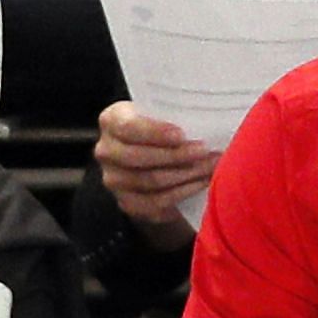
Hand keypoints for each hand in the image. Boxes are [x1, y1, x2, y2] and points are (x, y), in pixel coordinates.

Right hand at [95, 101, 217, 248]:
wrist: (152, 158)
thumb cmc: (162, 130)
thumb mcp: (163, 115)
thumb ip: (175, 116)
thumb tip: (206, 123)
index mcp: (111, 121)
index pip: (128, 127)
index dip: (155, 132)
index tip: (181, 135)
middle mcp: (106, 151)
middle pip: (139, 157)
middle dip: (177, 155)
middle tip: (205, 151)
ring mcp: (114, 180)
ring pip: (151, 181)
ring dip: (187, 174)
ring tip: (211, 166)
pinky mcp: (128, 202)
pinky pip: (157, 202)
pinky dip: (183, 192)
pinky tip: (202, 182)